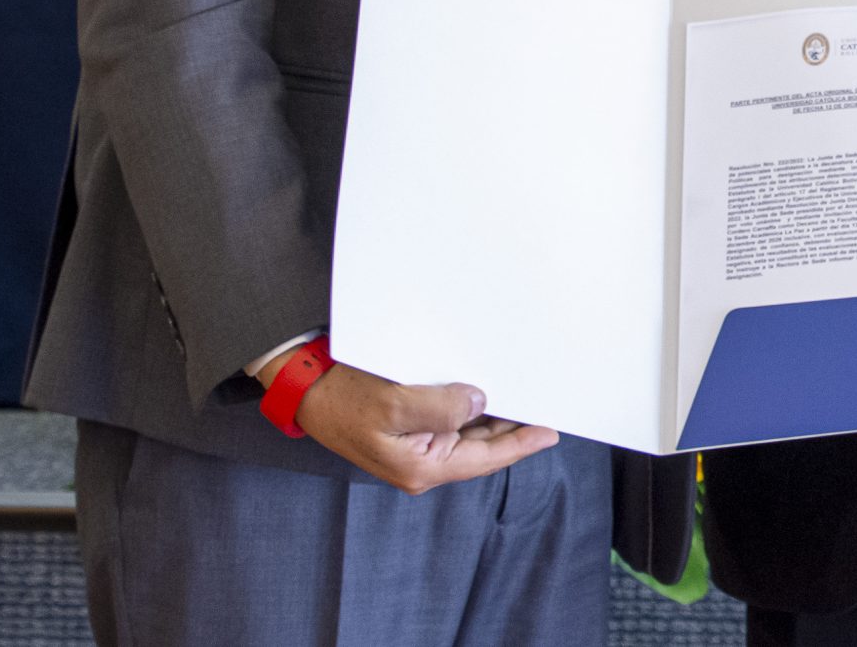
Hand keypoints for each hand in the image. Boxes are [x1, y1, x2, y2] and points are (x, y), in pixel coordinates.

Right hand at [276, 356, 556, 495]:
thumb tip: (479, 401)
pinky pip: (452, 424)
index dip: (520, 444)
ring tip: (524, 400)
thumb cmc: (342, 398)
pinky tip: (488, 396)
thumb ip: (440, 407)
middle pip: (482, 449)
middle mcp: (422, 464)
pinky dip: (473, 411)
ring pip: (469, 436)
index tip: (550, 431)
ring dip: (494, 419)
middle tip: (545, 409)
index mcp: (421, 467)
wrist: (305, 390)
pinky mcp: (410, 431)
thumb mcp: (392, 403)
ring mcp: (416, 449)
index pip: (485, 459)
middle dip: (513, 431)